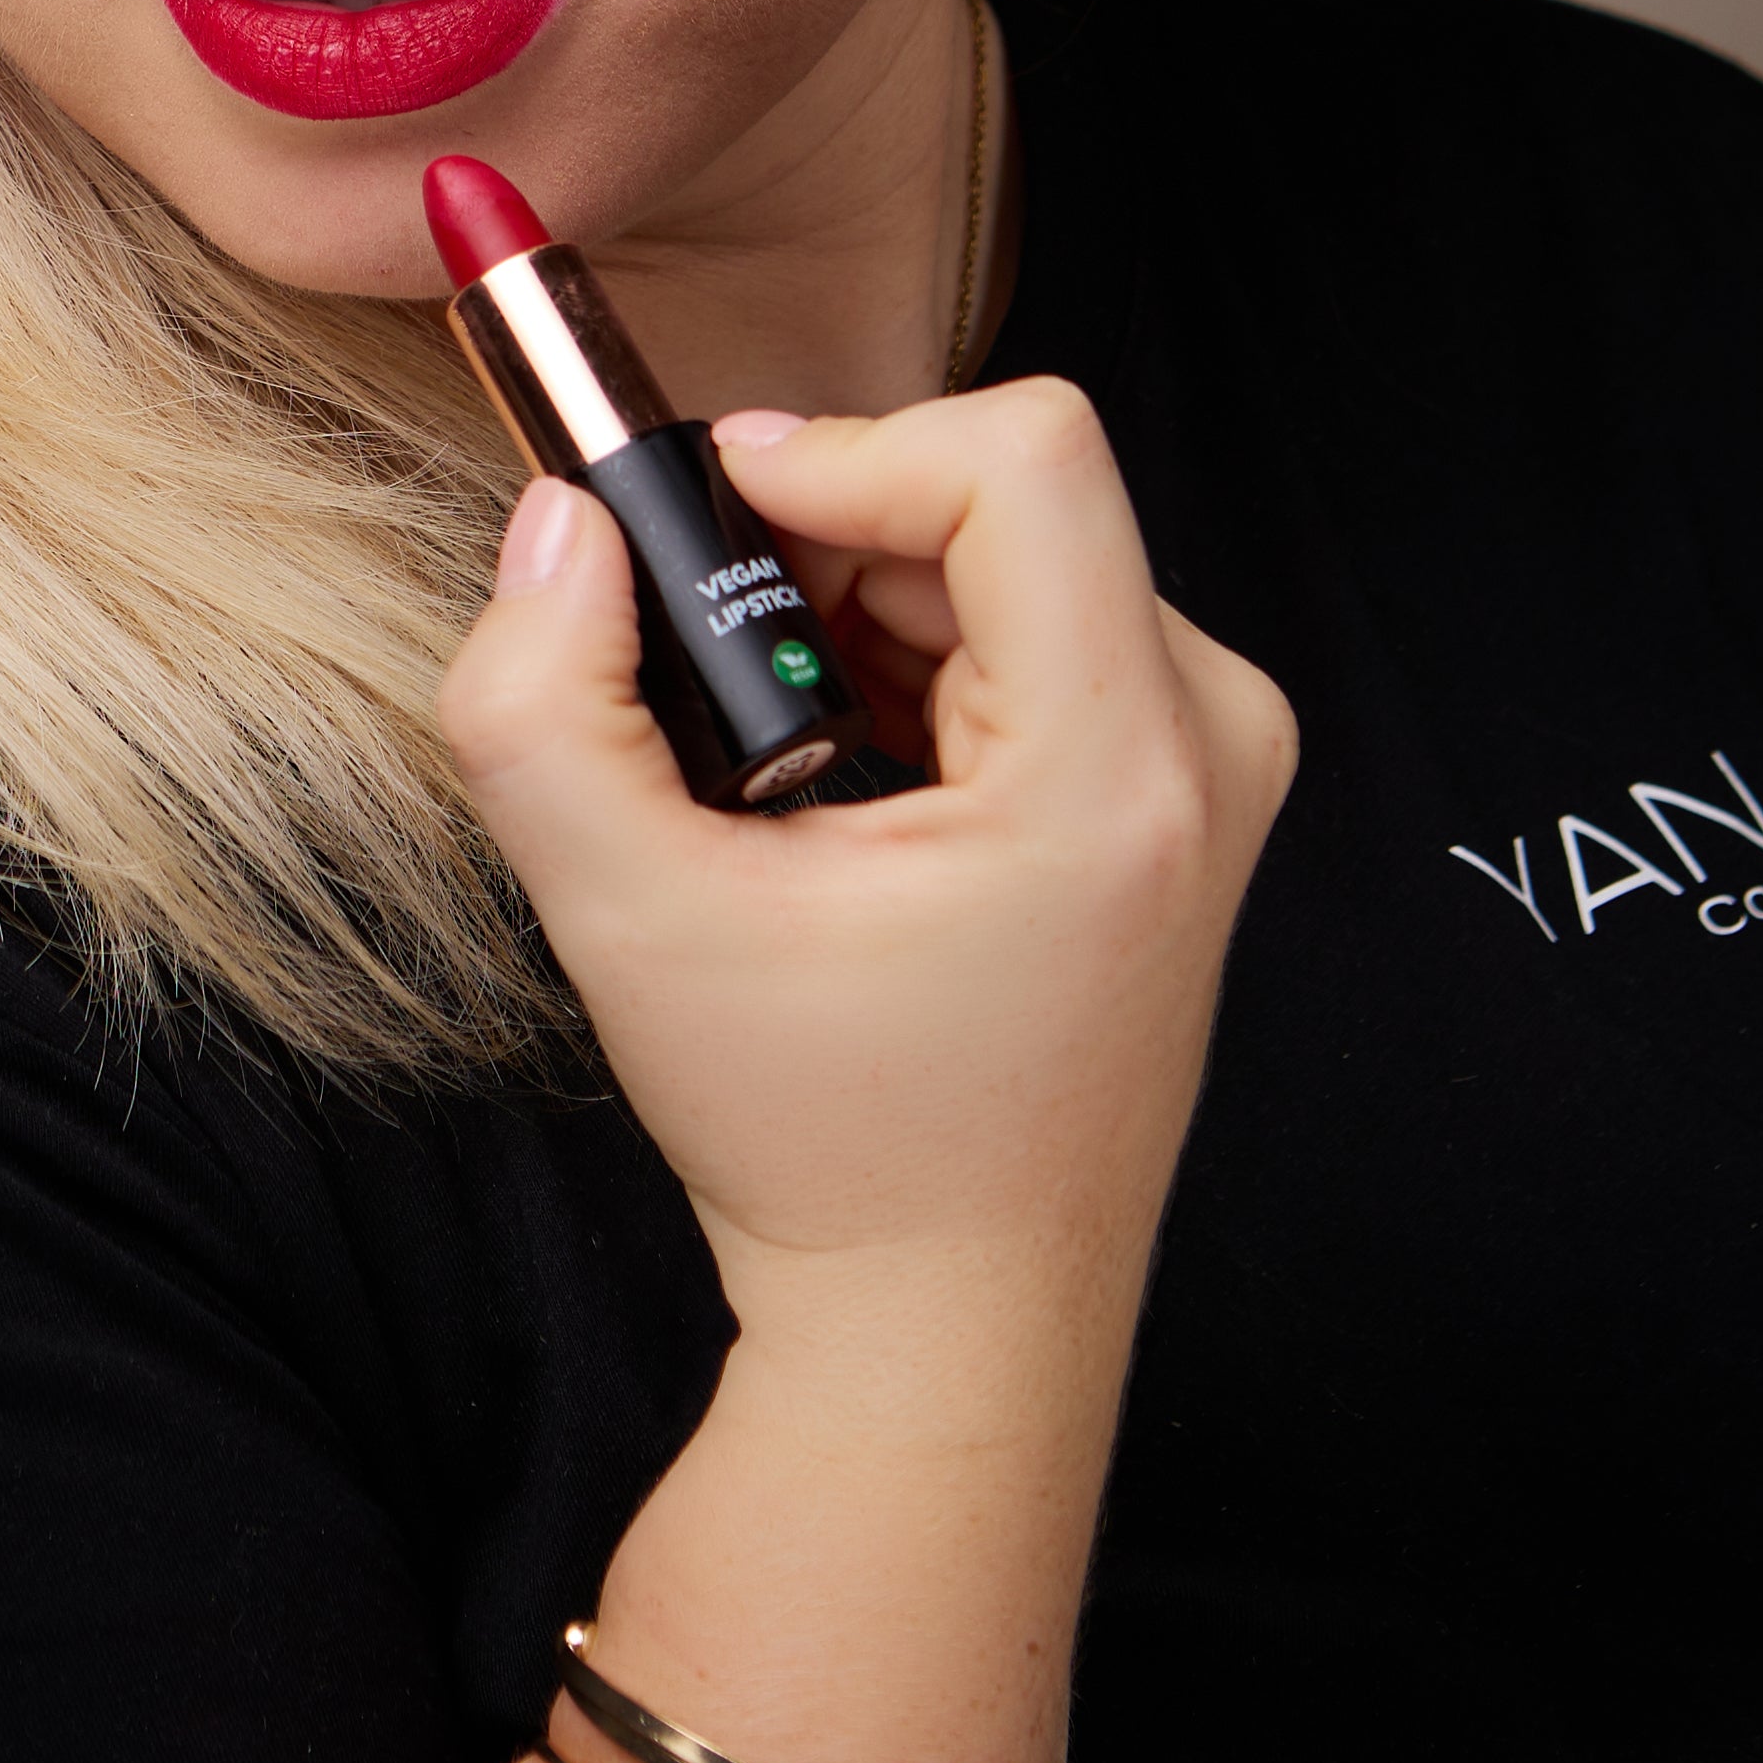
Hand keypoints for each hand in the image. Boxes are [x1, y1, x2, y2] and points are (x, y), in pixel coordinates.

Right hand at [436, 385, 1292, 1389]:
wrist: (954, 1313)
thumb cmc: (820, 1140)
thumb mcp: (627, 920)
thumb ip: (543, 703)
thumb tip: (564, 521)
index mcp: (1115, 772)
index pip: (1021, 457)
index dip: (846, 449)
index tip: (720, 520)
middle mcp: (1211, 746)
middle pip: (1006, 496)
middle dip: (830, 545)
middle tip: (714, 668)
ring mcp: (1218, 764)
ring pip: (1018, 548)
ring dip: (866, 603)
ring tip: (775, 747)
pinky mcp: (1192, 783)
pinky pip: (1048, 616)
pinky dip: (921, 650)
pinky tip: (844, 769)